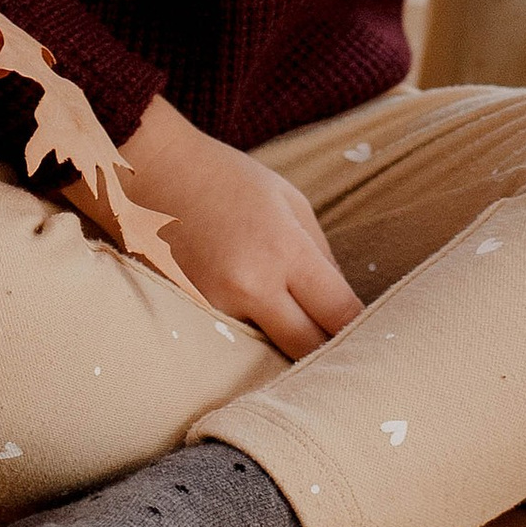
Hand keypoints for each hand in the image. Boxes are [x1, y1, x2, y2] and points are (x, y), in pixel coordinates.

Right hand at [116, 94, 361, 358]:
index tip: (373, 338)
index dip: (362, 332)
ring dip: (285, 351)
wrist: (151, 171)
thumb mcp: (290, 201)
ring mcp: (215, 307)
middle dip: (328, 354)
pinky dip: (248, 343)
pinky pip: (234, 345)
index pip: (340, 316)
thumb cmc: (227, 179)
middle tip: (344, 356)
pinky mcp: (188, 318)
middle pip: (307, 351)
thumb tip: (343, 309)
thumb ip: (322, 256)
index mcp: (285, 250)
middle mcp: (250, 286)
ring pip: (268, 355)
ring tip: (298, 343)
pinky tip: (253, 330)